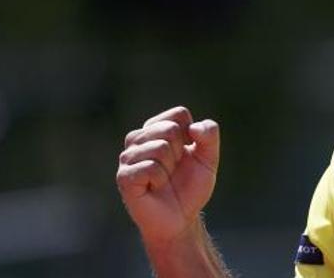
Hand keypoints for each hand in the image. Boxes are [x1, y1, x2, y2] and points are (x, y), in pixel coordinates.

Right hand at [116, 106, 220, 244]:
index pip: (179, 114)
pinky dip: (160, 179)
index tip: (186, 153)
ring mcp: (128, 157)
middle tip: (173, 170)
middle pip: (170, 129)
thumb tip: (195, 127)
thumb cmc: (190, 186)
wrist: (181, 218)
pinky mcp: (124, 176)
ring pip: (161, 147)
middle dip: (180, 153)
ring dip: (170, 168)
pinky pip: (150, 167)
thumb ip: (209, 135)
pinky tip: (154, 188)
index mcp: (156, 129)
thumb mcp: (209, 158)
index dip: (191, 136)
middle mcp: (138, 139)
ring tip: (163, 180)